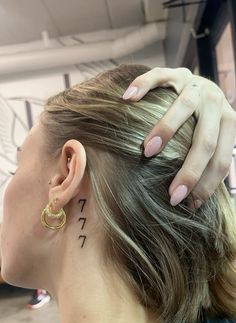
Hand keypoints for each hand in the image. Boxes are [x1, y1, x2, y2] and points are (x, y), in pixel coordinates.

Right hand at [122, 67, 235, 208]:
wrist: (199, 86)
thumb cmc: (200, 123)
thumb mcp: (211, 139)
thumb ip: (207, 160)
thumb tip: (193, 203)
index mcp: (228, 123)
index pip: (220, 159)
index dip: (206, 184)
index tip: (187, 205)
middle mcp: (215, 103)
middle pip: (205, 140)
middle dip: (189, 170)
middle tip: (172, 195)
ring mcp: (194, 85)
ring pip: (183, 106)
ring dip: (166, 130)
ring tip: (147, 151)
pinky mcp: (173, 73)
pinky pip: (157, 76)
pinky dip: (142, 86)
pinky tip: (128, 99)